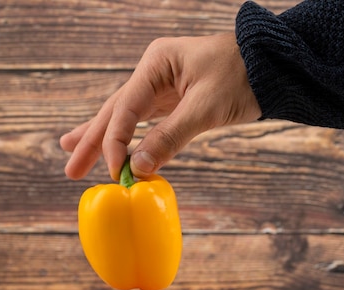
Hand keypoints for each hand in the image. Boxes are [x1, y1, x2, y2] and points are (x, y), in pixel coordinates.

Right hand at [60, 32, 261, 179]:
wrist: (273, 66)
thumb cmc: (244, 77)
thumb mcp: (207, 107)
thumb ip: (170, 137)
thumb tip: (138, 169)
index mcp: (156, 63)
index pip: (124, 108)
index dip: (115, 143)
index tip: (115, 172)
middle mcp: (153, 72)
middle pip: (114, 111)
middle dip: (91, 141)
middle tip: (70, 169)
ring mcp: (160, 85)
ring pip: (124, 116)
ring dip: (100, 138)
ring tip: (70, 152)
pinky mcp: (172, 99)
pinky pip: (142, 122)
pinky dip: (127, 137)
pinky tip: (113, 149)